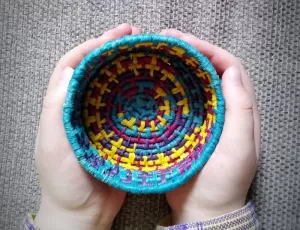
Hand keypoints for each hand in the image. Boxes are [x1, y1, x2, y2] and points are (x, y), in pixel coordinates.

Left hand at [35, 24, 140, 229]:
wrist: (83, 213)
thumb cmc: (64, 182)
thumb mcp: (53, 146)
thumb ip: (56, 109)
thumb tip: (70, 71)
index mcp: (63, 108)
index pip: (73, 66)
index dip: (90, 47)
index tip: (112, 36)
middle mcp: (82, 108)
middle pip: (96, 71)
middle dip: (112, 49)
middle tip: (134, 36)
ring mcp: (101, 120)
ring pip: (113, 85)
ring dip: (126, 67)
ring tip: (144, 53)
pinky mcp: (118, 132)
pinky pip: (128, 107)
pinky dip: (137, 93)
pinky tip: (150, 84)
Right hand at [160, 29, 259, 223]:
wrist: (202, 209)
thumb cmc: (223, 183)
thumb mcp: (239, 148)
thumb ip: (240, 110)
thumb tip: (231, 71)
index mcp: (238, 111)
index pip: (229, 69)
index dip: (210, 51)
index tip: (185, 41)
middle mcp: (220, 109)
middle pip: (208, 70)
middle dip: (190, 51)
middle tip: (166, 40)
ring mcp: (200, 117)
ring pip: (191, 83)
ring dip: (176, 66)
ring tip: (157, 53)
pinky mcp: (183, 126)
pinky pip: (176, 100)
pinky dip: (166, 87)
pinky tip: (153, 80)